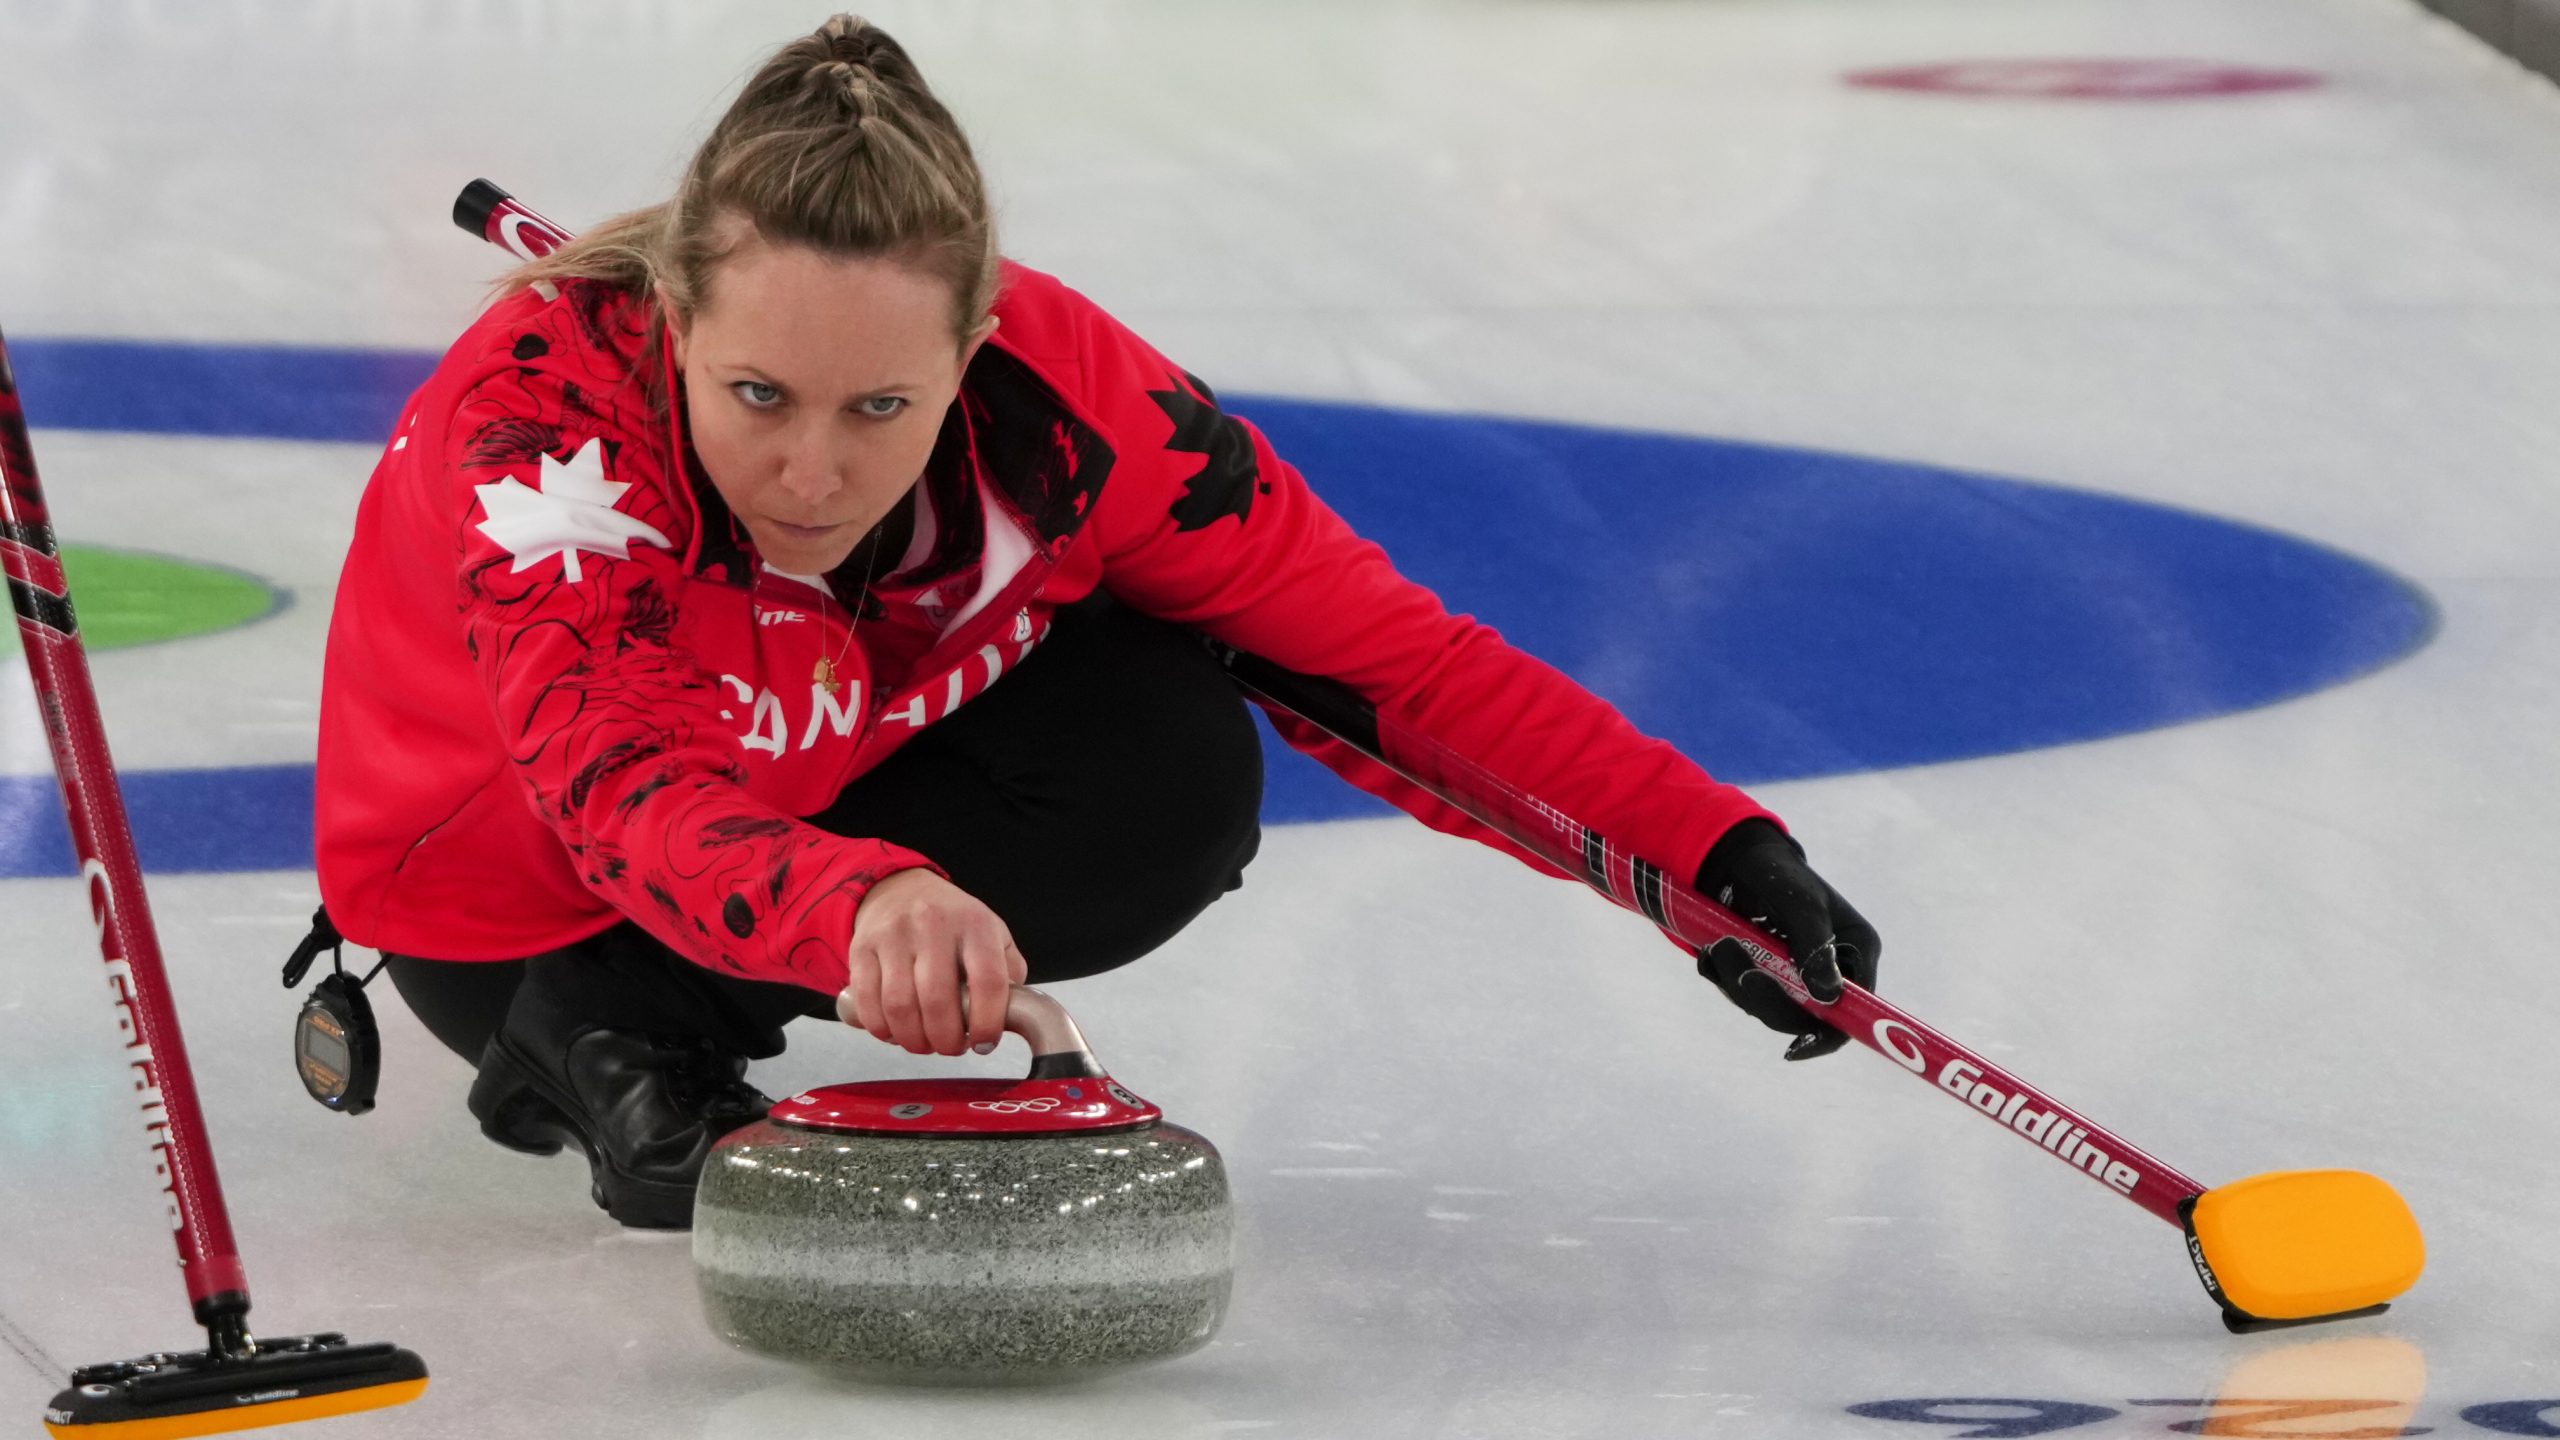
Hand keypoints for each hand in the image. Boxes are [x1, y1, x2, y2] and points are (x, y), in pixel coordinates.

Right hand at [838, 868, 1027, 1055]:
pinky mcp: (862, 948)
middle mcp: (933, 924)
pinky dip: (882, 1029)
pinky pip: (867, 1002)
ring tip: (925, 1043)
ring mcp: (894, 935)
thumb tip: (1009, 1019)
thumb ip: (1008, 975)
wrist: (900, 890)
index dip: (987, 1023)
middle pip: (938, 1000)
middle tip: (951, 1047)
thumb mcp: (993, 935)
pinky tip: (896, 1032)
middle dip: (946, 1040)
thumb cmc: (953, 923)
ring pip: (900, 1006)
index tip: (984, 1042)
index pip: (987, 981)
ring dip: (914, 1040)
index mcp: (975, 924)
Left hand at [1692, 818, 1880, 1060]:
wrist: (1734, 858)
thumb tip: (1828, 997)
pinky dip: (1723, 976)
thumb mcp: (1801, 901)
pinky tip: (1712, 951)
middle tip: (1739, 973)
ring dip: (1737, 982)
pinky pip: (1740, 992)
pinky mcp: (1760, 972)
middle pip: (1805, 1018)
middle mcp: (1828, 970)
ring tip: (1719, 945)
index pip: (1853, 1012)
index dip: (1828, 1037)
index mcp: (1855, 953)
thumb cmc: (1779, 873)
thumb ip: (1815, 946)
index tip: (1796, 1047)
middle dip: (1767, 999)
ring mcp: (1791, 974)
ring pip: (1766, 1006)